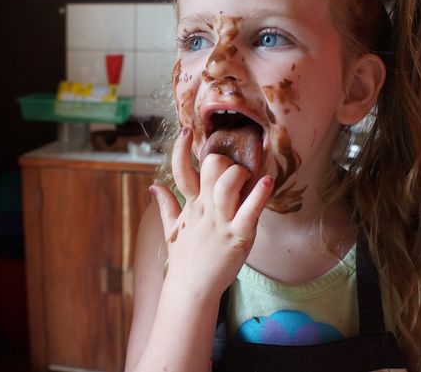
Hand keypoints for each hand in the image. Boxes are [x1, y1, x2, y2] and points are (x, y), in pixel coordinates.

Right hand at [149, 127, 272, 295]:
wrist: (191, 289)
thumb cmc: (185, 259)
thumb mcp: (172, 230)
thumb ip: (165, 205)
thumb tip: (153, 186)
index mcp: (191, 205)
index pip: (181, 170)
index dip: (181, 149)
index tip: (186, 131)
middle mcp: (205, 209)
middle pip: (210, 168)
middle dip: (222, 160)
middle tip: (232, 167)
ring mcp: (222, 221)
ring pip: (227, 184)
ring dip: (239, 173)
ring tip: (249, 175)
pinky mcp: (239, 235)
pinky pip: (250, 211)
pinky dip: (260, 195)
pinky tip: (267, 182)